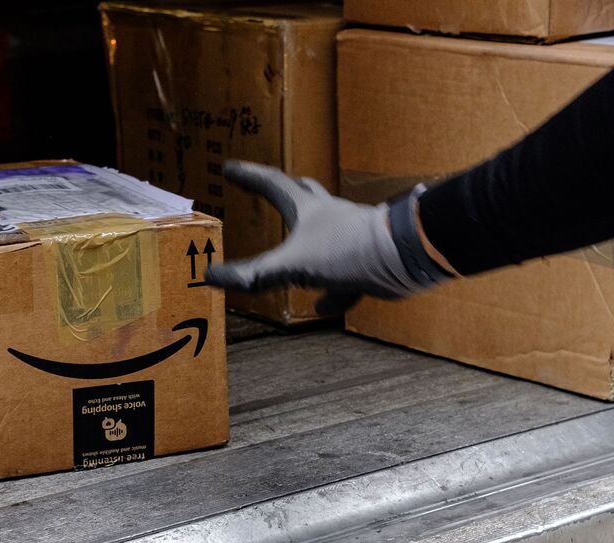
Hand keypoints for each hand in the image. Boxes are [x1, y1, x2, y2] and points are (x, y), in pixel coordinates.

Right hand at [204, 161, 450, 314]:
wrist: (402, 259)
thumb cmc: (347, 251)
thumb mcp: (293, 265)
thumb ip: (255, 274)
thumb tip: (211, 276)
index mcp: (308, 211)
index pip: (271, 185)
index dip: (249, 176)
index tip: (229, 167)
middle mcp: (329, 218)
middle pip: (303, 197)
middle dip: (285, 193)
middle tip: (271, 188)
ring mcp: (350, 239)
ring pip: (324, 238)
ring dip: (307, 246)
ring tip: (294, 260)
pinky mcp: (366, 262)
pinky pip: (343, 277)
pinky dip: (332, 291)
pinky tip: (323, 305)